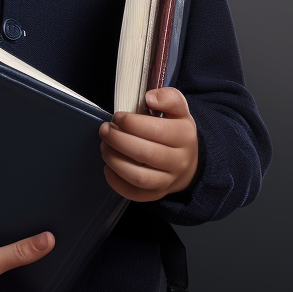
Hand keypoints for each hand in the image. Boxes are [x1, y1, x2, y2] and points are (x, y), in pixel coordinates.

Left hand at [99, 87, 198, 201]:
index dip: (131, 123)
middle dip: (118, 140)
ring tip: (104, 146)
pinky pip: (134, 193)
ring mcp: (168, 181)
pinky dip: (116, 181)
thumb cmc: (176, 131)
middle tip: (105, 130)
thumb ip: (169, 97)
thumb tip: (150, 99)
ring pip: (139, 177)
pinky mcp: (156, 194)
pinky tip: (108, 167)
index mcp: (184, 137)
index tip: (117, 116)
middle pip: (145, 154)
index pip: (156, 131)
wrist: (188, 162)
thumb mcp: (179, 110)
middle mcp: (179, 162)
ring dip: (115, 161)